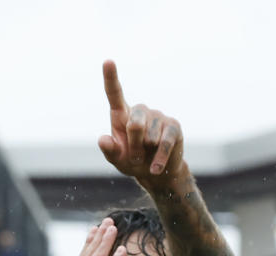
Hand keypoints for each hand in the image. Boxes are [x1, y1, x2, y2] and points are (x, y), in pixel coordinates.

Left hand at [96, 61, 185, 189]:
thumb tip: (102, 139)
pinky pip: (165, 142)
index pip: (114, 93)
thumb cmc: (133, 162)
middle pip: (134, 123)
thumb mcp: (117, 160)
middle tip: (135, 157)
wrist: (156, 174)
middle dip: (133, 145)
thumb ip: (109, 151)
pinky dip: (159, 158)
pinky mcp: (173, 126)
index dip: (111, 77)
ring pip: (149, 136)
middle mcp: (141, 111)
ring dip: (145, 153)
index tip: (107, 61)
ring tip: (146, 159)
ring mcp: (158, 116)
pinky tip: (156, 167)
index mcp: (122, 115)